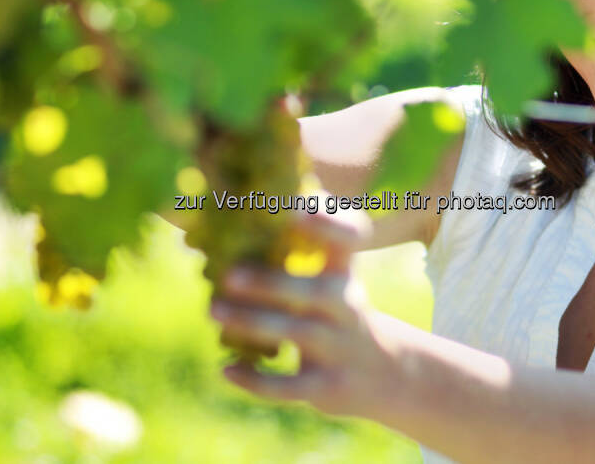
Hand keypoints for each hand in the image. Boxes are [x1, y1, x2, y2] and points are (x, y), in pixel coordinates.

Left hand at [209, 207, 402, 418]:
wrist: (381, 374)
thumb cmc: (337, 313)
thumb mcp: (331, 278)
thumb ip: (297, 249)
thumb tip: (234, 208)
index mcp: (345, 272)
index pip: (352, 238)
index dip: (330, 223)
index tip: (297, 210)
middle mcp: (347, 307)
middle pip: (315, 292)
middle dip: (271, 283)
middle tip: (229, 274)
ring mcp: (338, 349)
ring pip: (296, 335)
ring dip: (252, 323)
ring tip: (212, 311)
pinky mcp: (327, 387)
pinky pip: (289, 387)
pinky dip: (256, 380)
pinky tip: (226, 369)